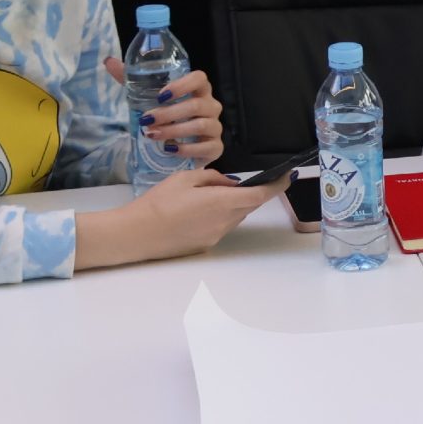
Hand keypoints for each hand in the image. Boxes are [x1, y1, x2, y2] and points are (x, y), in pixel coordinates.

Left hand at [106, 57, 226, 166]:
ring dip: (175, 130)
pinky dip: (187, 149)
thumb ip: (131, 80)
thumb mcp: (147, 98)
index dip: (183, 85)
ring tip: (152, 135)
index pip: (200, 78)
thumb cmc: (166, 117)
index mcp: (198, 90)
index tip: (160, 95)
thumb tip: (109, 61)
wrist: (179, 145)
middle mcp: (211, 106)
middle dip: (170, 113)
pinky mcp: (216, 147)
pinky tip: (170, 149)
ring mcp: (216, 127)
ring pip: (202, 125)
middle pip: (197, 105)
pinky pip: (207, 147)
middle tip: (146, 120)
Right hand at [126, 167, 284, 258]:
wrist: (135, 234)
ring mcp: (216, 236)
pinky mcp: (206, 246)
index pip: (260, 195)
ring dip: (229, 206)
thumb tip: (231, 182)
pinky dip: (216, 217)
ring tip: (200, 199)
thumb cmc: (157, 203)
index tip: (287, 177)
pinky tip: (192, 214)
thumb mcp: (184, 179)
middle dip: (245, 194)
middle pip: (247, 206)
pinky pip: (221, 227)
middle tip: (227, 185)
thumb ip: (212, 178)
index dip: (277, 186)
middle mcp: (224, 222)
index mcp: (221, 202)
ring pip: (234, 217)